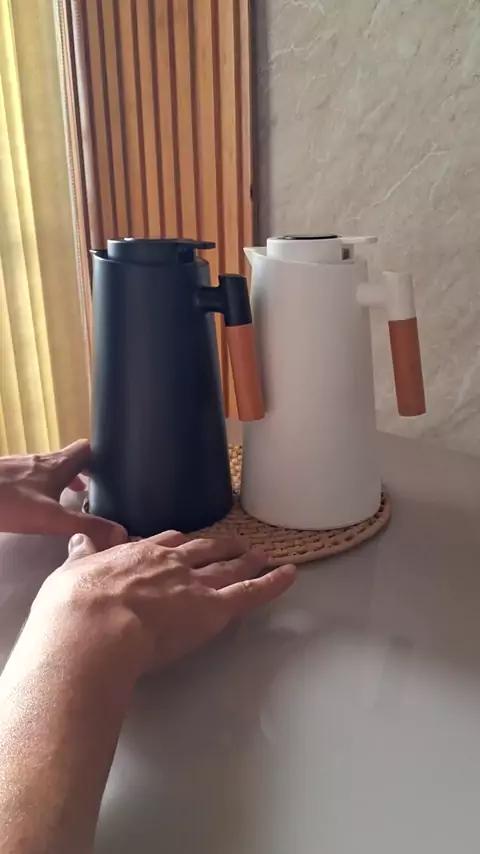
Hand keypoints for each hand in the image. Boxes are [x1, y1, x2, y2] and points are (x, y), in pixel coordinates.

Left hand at [0, 440, 126, 549]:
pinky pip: (30, 477)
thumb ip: (85, 526)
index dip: (102, 457)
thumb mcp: (50, 518)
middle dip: (83, 473)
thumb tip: (122, 533)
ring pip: (48, 469)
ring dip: (62, 481)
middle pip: (68, 460)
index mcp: (57, 466)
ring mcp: (20, 466)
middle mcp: (40, 461)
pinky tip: (35, 505)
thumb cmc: (8, 501)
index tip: (113, 472)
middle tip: (96, 493)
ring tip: (70, 502)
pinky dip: (41, 487)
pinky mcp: (4, 475)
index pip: (87, 450)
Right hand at [36, 531, 296, 672]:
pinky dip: (273, 583)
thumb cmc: (74, 607)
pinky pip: (252, 593)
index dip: (178, 545)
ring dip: (247, 559)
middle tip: (234, 544)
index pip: (165, 544)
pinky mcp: (214, 608)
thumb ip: (81, 556)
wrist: (94, 626)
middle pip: (202, 550)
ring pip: (229, 568)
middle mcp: (170, 563)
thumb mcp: (69, 572)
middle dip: (219, 547)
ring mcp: (194, 583)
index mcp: (136, 554)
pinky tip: (289, 574)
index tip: (184, 543)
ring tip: (262, 555)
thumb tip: (79, 539)